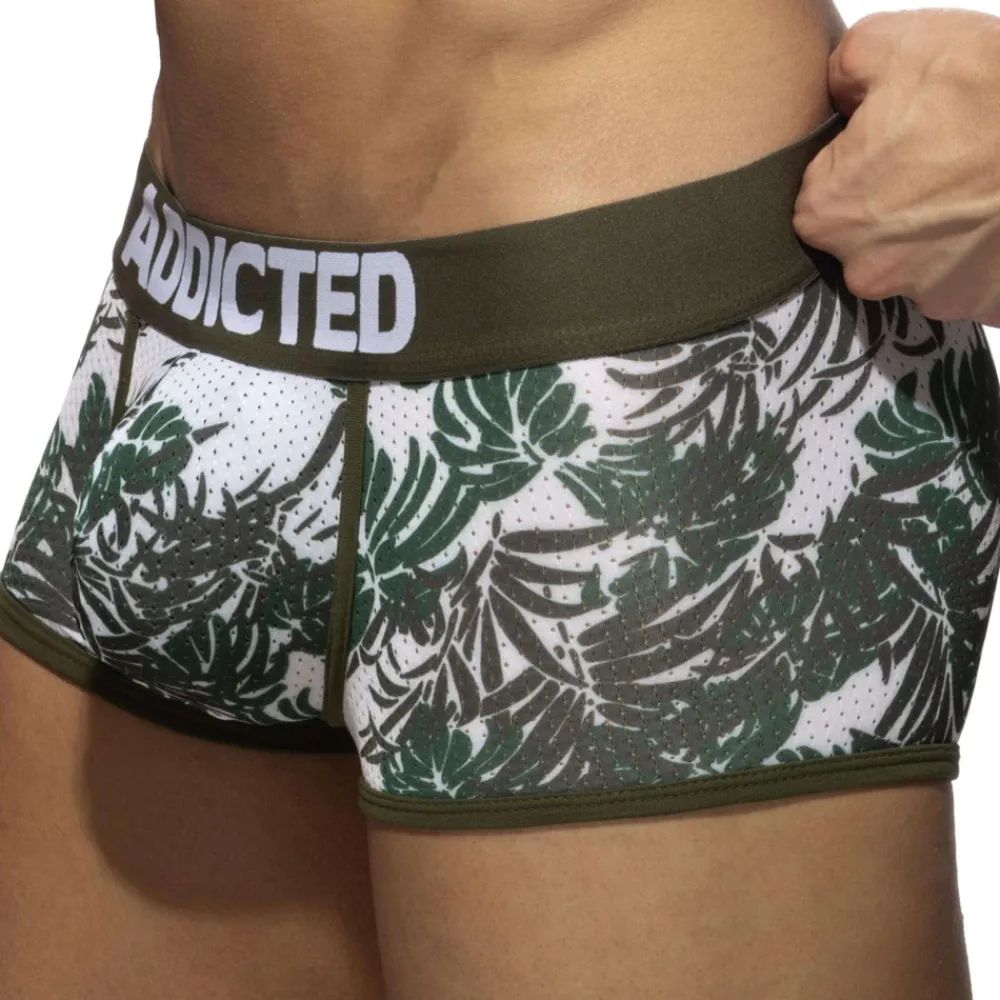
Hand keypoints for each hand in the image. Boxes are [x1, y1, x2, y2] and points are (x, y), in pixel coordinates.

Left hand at [793, 9, 999, 325]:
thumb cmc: (985, 89)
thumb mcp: (894, 45)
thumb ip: (841, 73)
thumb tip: (837, 95)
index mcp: (828, 213)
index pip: (817, 197)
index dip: (852, 167)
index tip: (887, 146)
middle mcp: (864, 268)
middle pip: (861, 238)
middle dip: (889, 205)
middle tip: (936, 163)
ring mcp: (921, 293)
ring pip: (912, 262)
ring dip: (933, 233)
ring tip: (969, 190)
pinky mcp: (971, 305)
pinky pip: (960, 281)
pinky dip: (972, 255)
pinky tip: (988, 222)